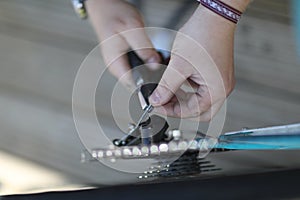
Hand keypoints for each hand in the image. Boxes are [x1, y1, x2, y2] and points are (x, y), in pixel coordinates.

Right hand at [86, 0, 160, 87]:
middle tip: (163, 68)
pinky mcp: (124, 58)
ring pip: (138, 75)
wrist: (104, 6)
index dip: (148, 84)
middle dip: (151, 78)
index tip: (161, 79)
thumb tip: (155, 65)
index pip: (134, 85)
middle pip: (137, 83)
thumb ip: (144, 48)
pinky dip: (147, 63)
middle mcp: (116, 66)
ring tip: (159, 61)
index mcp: (115, 63)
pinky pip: (138, 67)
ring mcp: (120, 63)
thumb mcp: (133, 28)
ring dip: (150, 71)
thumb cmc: (113, 14)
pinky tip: (153, 56)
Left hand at [149, 6, 237, 120]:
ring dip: (182, 99)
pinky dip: (187, 89)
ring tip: (166, 92)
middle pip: (199, 111)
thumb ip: (166, 86)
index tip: (157, 106)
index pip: (192, 111)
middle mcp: (221, 87)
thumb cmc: (203, 35)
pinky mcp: (215, 73)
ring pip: (199, 100)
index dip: (171, 111)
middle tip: (163, 103)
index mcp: (216, 90)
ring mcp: (219, 80)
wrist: (214, 16)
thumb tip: (157, 100)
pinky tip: (176, 82)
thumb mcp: (179, 65)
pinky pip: (200, 88)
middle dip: (180, 109)